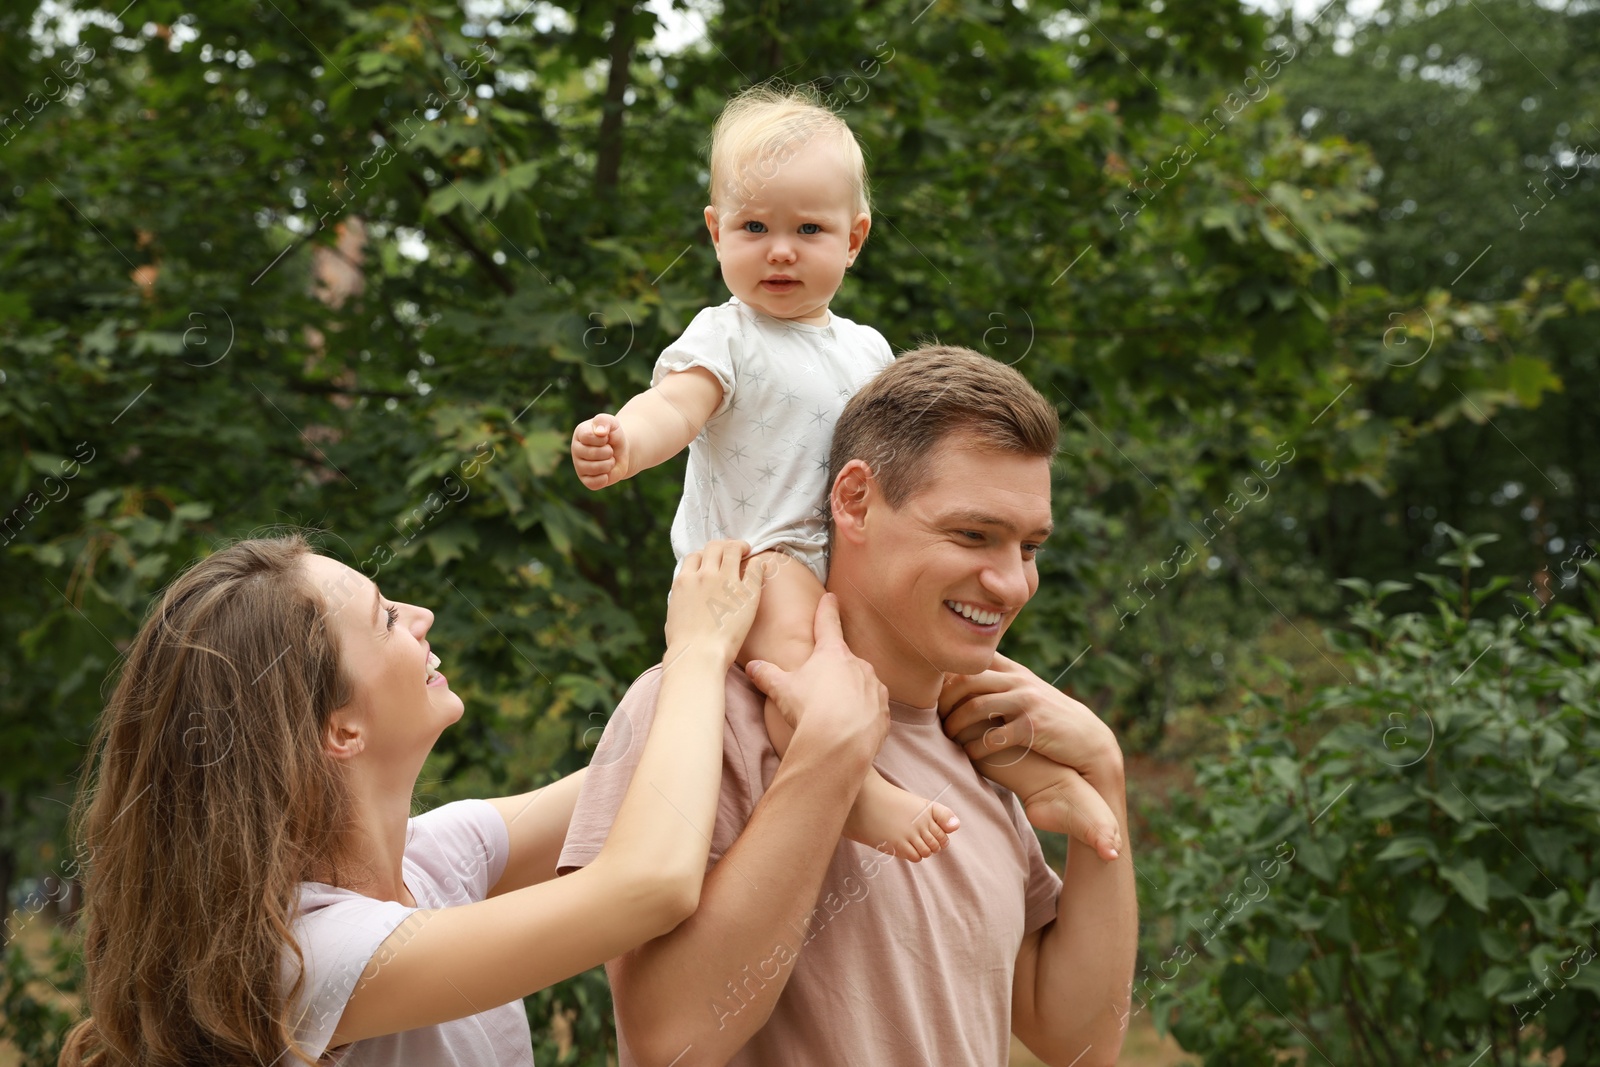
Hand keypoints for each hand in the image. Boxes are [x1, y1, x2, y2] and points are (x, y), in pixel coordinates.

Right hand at [572, 413, 630, 489]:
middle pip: (591, 453)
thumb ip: (605, 421)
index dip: (602, 438)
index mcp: (580, 434)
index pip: (588, 436)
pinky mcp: (585, 480)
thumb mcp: (612, 423)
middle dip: (608, 452)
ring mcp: (579, 465)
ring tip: (609, 460)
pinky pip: (594, 483)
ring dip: (608, 464)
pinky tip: (606, 471)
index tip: (606, 437)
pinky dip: (605, 478)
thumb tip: (600, 432)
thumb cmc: (613, 436)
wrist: (620, 451)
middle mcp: (576, 450)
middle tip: (610, 450)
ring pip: (593, 469)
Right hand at [664, 541, 771, 665]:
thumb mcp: (673, 617)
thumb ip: (680, 602)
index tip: (712, 561)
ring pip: (733, 549)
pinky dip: (758, 564)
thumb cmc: (684, 645)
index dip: (704, 556)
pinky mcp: (746, 592)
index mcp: (684, 581)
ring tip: (747, 551)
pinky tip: (760, 568)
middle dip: (723, 546)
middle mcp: (704, 575)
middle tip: (733, 551)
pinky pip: (755, 566)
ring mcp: (725, 581)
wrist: (699, 655)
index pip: (694, 556)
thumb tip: (683, 601)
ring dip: (741, 547)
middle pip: (714, 547)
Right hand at [744, 593, 888, 763]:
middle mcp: (858, 666)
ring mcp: (875, 688)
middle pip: (845, 660)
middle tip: (820, 689)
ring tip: (833, 713)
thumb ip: (767, 674)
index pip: (828, 624)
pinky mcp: (884, 712)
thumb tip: (752, 666)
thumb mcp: (782, 690)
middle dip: (834, 670)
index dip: (827, 609)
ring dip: (850, 692)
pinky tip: (850, 726)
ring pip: (861, 684)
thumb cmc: (809, 710)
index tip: (830, 597)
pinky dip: (863, 714)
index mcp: (832, 653)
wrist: (839, 746)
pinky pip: (872, 708)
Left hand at [940, 652, 1123, 787]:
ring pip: (976, 707)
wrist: (1088, 739)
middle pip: (967, 680)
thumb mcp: (1030, 691)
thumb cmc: (1051, 717)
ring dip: (955, 725)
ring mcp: (1026, 702)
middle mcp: (1019, 681)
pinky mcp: (1032, 728)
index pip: (974, 662)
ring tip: (948, 737)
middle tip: (934, 717)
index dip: (950, 675)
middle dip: (945, 700)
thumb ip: (1004, 682)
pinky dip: (976, 747)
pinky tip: (970, 754)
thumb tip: (966, 679)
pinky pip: (993, 737)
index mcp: (1015, 671)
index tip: (936, 693)